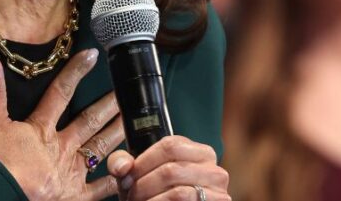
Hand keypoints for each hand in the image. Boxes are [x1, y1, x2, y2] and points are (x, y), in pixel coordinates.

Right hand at [0, 49, 125, 200]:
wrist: (5, 196)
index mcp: (42, 129)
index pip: (60, 93)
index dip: (75, 72)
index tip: (92, 55)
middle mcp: (63, 147)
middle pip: (89, 120)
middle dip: (109, 104)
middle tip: (126, 91)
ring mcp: (73, 172)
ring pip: (101, 147)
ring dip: (117, 132)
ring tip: (133, 120)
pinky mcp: (77, 195)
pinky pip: (102, 187)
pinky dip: (116, 179)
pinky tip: (129, 171)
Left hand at [106, 136, 229, 200]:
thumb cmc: (155, 195)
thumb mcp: (139, 175)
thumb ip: (123, 162)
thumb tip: (121, 166)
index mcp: (200, 153)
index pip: (170, 145)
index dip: (143, 161)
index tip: (126, 176)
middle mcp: (215, 170)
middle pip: (171, 170)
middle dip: (142, 185)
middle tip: (129, 194)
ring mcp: (219, 193)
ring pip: (177, 193)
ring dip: (150, 200)